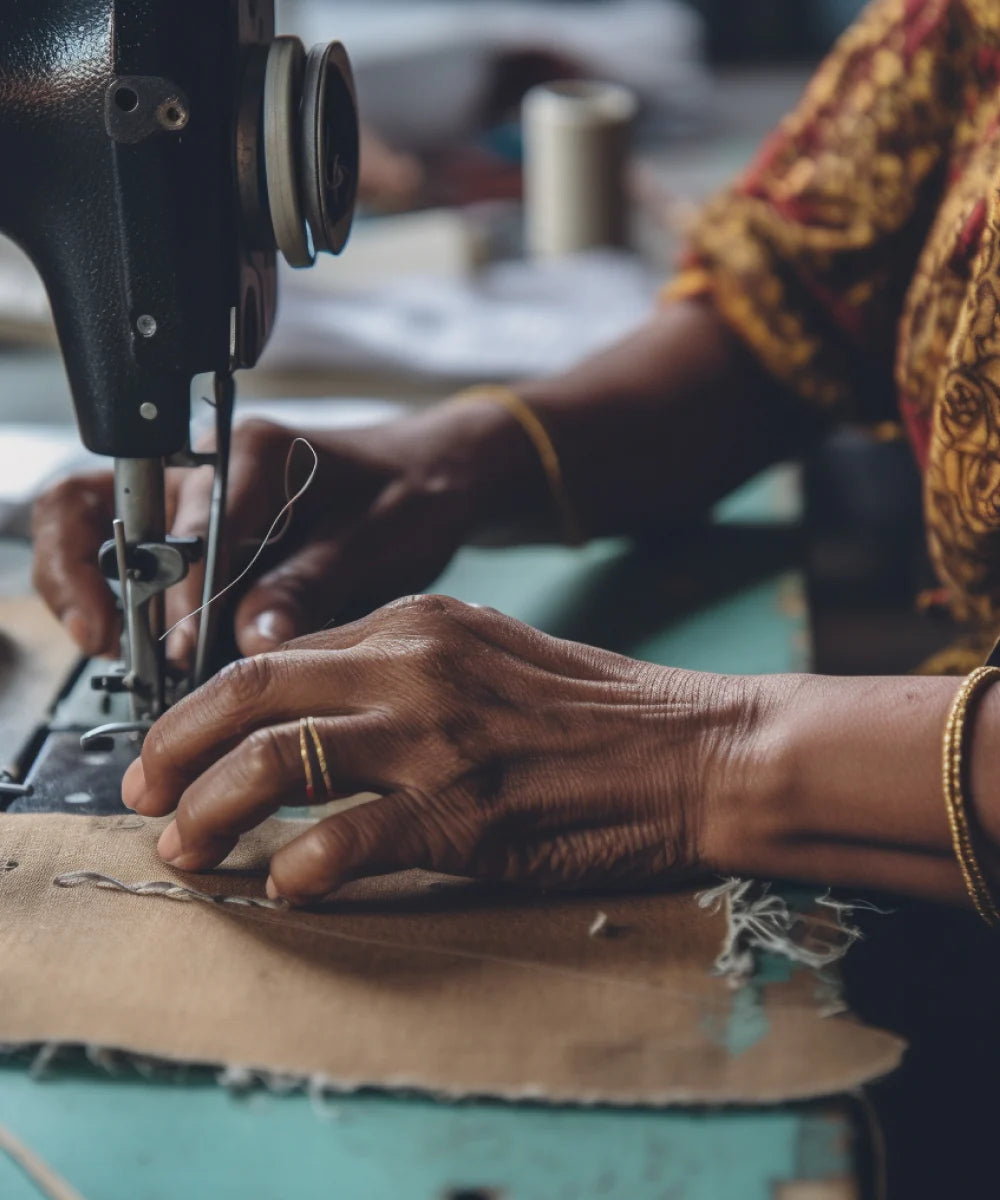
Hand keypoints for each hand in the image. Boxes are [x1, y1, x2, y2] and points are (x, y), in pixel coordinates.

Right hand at [32, 402, 538, 663]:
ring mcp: (193, 492)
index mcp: (251, 455)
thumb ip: (310, 586)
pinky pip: (130, 550)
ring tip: (110, 648)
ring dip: (87, 586)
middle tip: (105, 643)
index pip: (185, 529)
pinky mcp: (196, 523)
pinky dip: (122, 595)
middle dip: (83, 575)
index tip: (184, 653)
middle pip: (96, 503)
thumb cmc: (410, 497)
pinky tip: (144, 643)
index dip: (179, 598)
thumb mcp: (375, 543)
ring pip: (96, 522)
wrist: (432, 475)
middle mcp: (205, 464)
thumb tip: (250, 641)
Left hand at [119, 595, 749, 903]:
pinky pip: (351, 835)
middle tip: (145, 793)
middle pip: (253, 692)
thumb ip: (400, 666)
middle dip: (177, 746)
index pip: (278, 653)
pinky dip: (301, 863)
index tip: (178, 745)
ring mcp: (438, 735)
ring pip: (280, 760)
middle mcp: (414, 665)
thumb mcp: (490, 651)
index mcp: (417, 621)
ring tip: (185, 848)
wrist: (699, 749)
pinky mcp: (466, 811)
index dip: (209, 705)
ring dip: (213, 808)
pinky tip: (283, 885)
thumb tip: (312, 705)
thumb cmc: (597, 709)